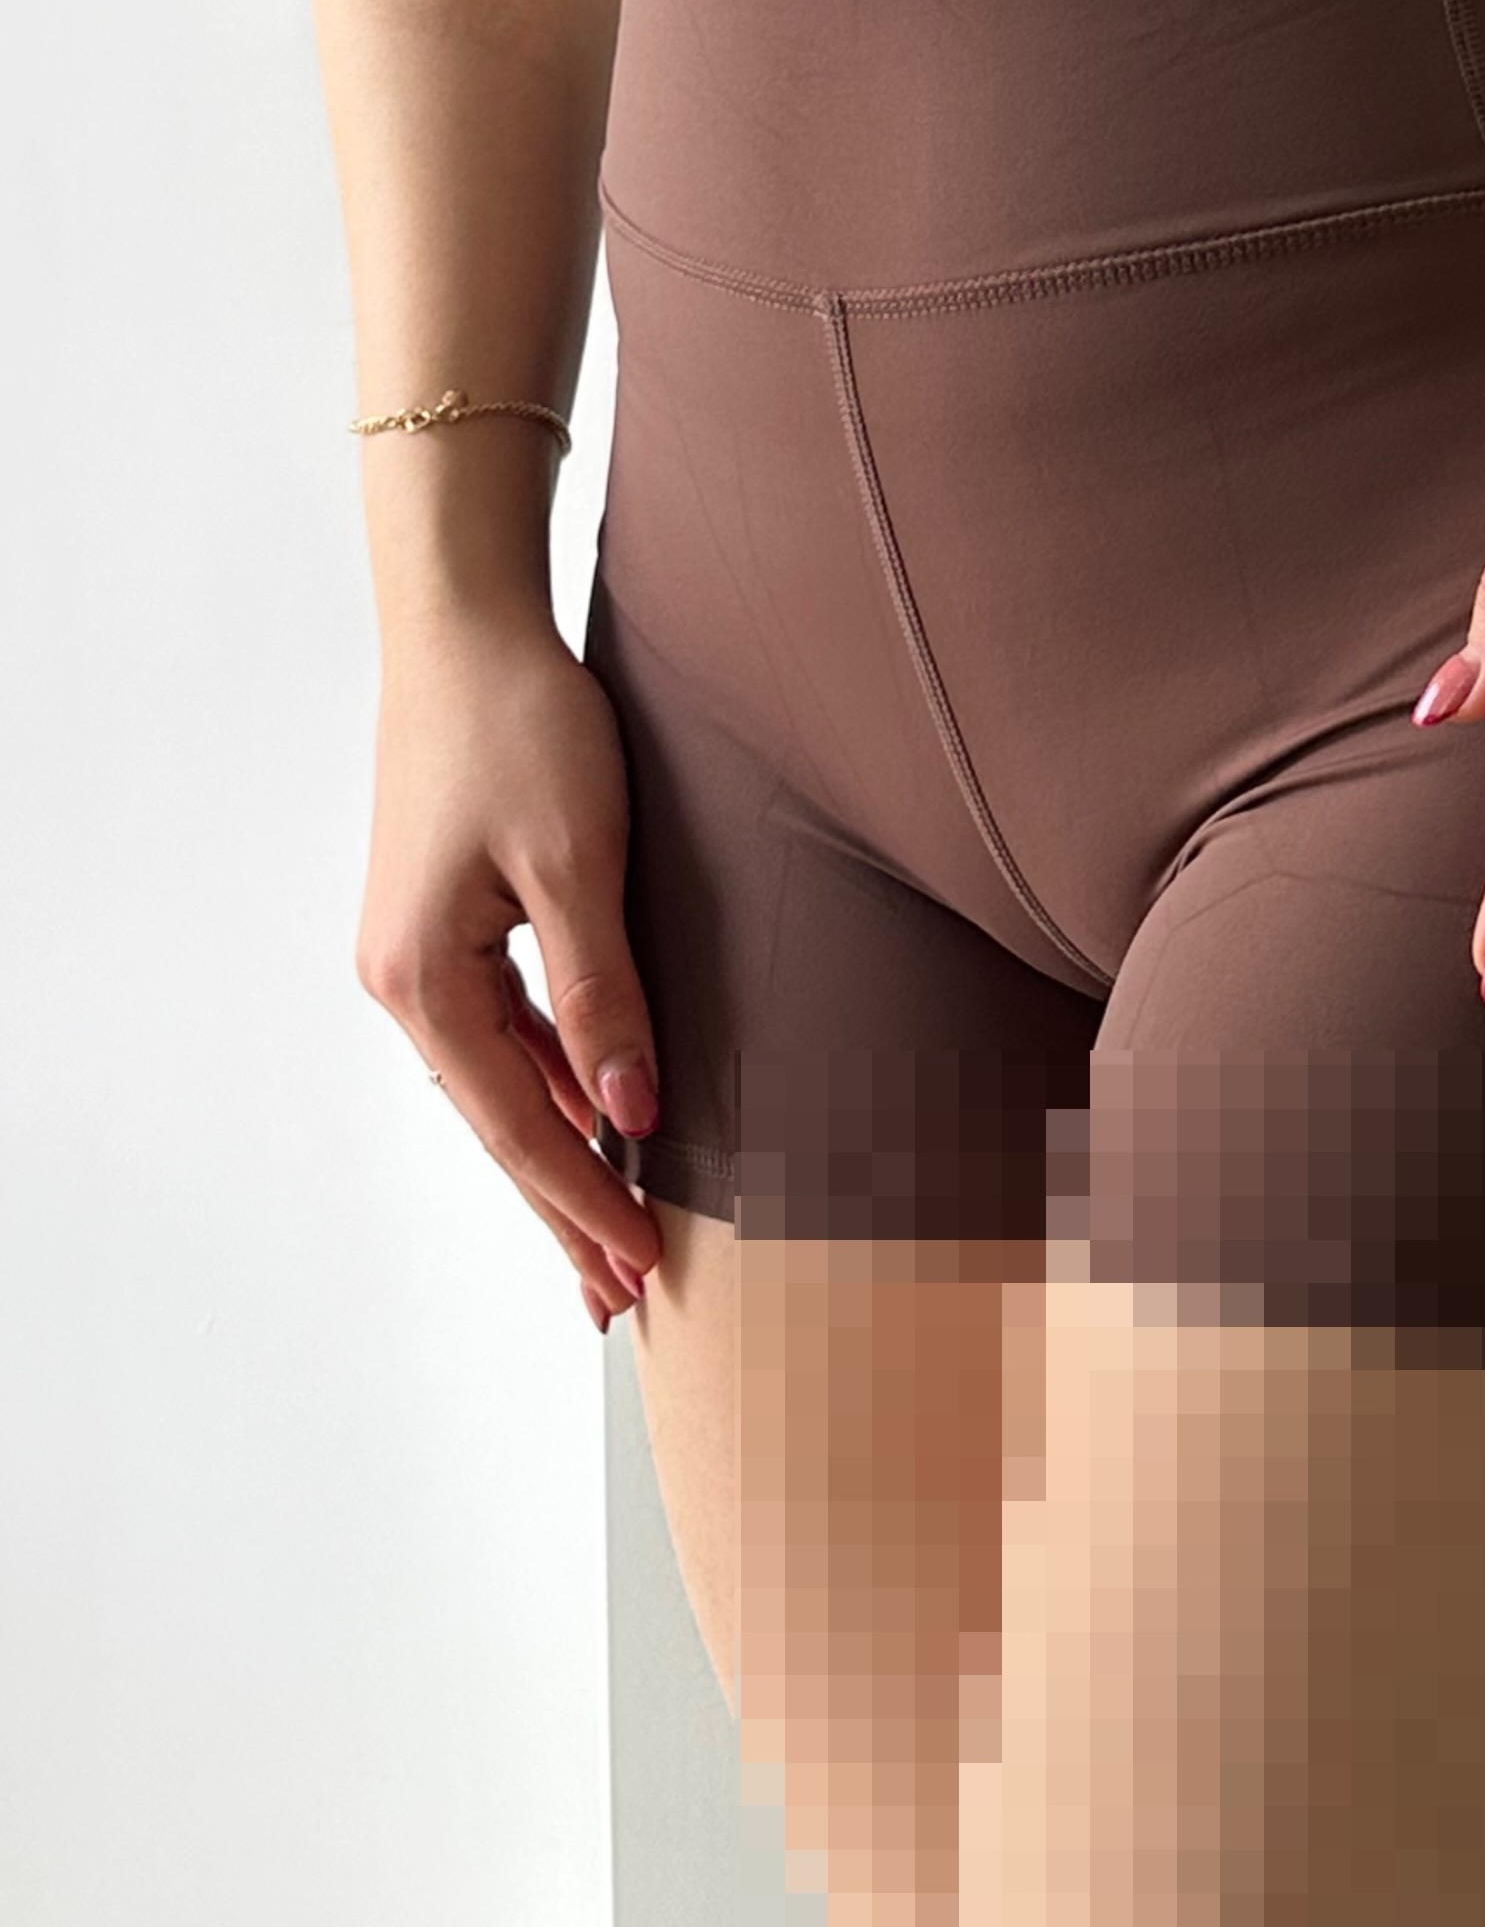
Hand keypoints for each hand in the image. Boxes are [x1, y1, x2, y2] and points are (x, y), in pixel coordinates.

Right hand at [356, 609, 663, 1328]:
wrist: (465, 627)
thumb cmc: (520, 725)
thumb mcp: (577, 858)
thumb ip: (602, 990)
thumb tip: (628, 1113)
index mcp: (422, 980)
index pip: (517, 1126)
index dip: (581, 1202)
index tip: (640, 1270)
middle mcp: (403, 979)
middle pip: (499, 1122)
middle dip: (563, 1209)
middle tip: (621, 1299)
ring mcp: (418, 952)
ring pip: (502, 1080)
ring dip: (558, 1151)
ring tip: (614, 1230)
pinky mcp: (446, 919)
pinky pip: (504, 1029)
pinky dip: (550, 1081)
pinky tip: (592, 1115)